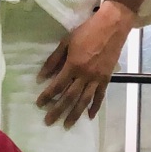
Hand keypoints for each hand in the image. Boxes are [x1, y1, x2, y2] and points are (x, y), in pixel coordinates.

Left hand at [37, 0, 133, 128]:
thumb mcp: (66, 42)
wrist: (112, 27)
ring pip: (84, 100)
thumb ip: (54, 60)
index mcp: (73, 65)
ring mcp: (97, 78)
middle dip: (58, 110)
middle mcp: (85, 75)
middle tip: (49, 121)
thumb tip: (41, 76)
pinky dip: (95, 107)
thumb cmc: (87, 31)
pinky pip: (100, 96)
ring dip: (75, 114)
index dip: (47, 95)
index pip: (57, 85)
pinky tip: (89, 116)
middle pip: (70, 97)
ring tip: (67, 124)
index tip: (39, 104)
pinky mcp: (107, 78)